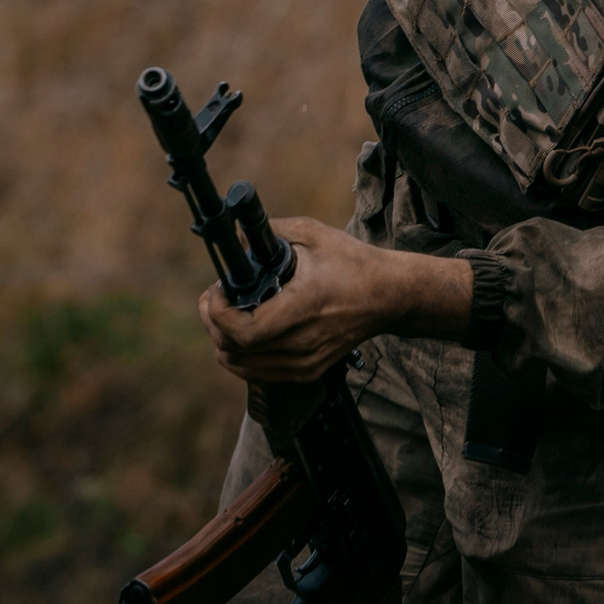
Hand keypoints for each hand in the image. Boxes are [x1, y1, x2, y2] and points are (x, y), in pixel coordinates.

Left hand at [198, 217, 475, 382]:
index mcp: (303, 308)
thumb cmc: (354, 262)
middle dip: (214, 324)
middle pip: (234, 352)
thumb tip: (237, 237)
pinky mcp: (308, 371)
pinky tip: (246, 332)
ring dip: (225, 341)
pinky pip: (258, 373)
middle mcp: (303, 343)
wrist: (389, 296)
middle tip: (216, 299)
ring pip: (241, 366)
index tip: (217, 291)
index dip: (217, 315)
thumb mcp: (315, 234)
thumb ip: (272, 231)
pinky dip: (242, 355)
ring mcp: (305, 362)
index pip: (244, 332)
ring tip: (230, 314)